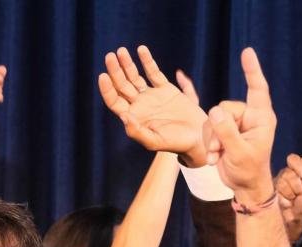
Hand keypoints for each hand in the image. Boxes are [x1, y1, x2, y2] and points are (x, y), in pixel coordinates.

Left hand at [99, 45, 207, 165]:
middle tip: (110, 56)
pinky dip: (147, 61)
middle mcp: (140, 105)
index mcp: (134, 117)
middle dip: (115, 71)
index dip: (107, 89)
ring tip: (121, 51)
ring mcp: (152, 96)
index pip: (114, 101)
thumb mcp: (154, 141)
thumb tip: (123, 116)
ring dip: (127, 64)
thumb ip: (137, 131)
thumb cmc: (175, 143)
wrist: (198, 137)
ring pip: (135, 77)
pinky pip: (153, 72)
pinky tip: (141, 49)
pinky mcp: (165, 89)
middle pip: (122, 85)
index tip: (103, 76)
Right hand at [204, 48, 276, 200]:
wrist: (244, 186)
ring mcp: (236, 123)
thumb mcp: (239, 153)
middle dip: (218, 129)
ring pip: (213, 118)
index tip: (247, 52)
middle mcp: (249, 117)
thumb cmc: (249, 171)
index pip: (257, 89)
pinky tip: (214, 158)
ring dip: (212, 140)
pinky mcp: (225, 131)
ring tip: (217, 155)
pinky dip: (209, 144)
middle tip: (219, 150)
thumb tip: (214, 111)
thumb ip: (227, 132)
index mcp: (261, 118)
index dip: (251, 70)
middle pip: (224, 107)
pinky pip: (209, 127)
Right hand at [275, 153, 301, 236]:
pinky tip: (286, 203)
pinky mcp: (268, 193)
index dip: (298, 166)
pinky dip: (285, 201)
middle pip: (288, 173)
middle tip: (298, 194)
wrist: (294, 217)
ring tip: (292, 199)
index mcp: (294, 170)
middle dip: (297, 186)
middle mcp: (283, 174)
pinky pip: (277, 193)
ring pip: (282, 183)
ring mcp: (275, 183)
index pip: (292, 159)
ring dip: (291, 195)